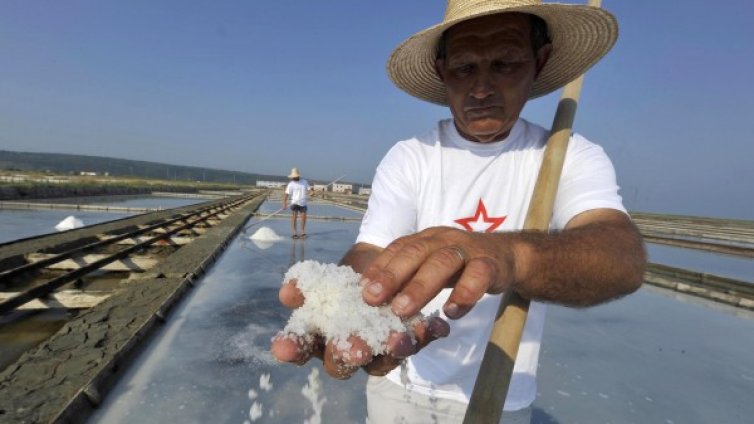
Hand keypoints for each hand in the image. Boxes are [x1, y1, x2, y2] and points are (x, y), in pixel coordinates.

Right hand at [270, 280, 448, 378]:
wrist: (380, 267)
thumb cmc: (344, 280)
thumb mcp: (325, 277)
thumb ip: (307, 284)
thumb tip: (289, 292)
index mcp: (318, 337)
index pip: (299, 348)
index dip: (291, 349)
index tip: (283, 348)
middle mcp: (346, 351)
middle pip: (341, 363)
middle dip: (348, 355)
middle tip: (355, 349)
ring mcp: (377, 352)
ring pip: (382, 361)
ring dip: (391, 349)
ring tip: (399, 338)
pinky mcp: (407, 343)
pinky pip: (416, 344)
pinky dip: (426, 334)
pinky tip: (436, 325)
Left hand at [360, 226, 516, 319]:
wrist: (508, 256)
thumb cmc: (461, 264)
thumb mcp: (432, 266)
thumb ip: (409, 278)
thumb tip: (374, 299)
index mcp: (426, 239)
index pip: (398, 249)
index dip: (379, 268)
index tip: (360, 290)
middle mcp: (443, 239)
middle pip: (415, 252)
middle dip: (392, 275)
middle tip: (372, 299)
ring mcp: (468, 249)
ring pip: (442, 262)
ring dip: (420, 286)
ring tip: (402, 310)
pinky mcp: (491, 264)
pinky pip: (477, 276)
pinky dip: (464, 293)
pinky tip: (451, 312)